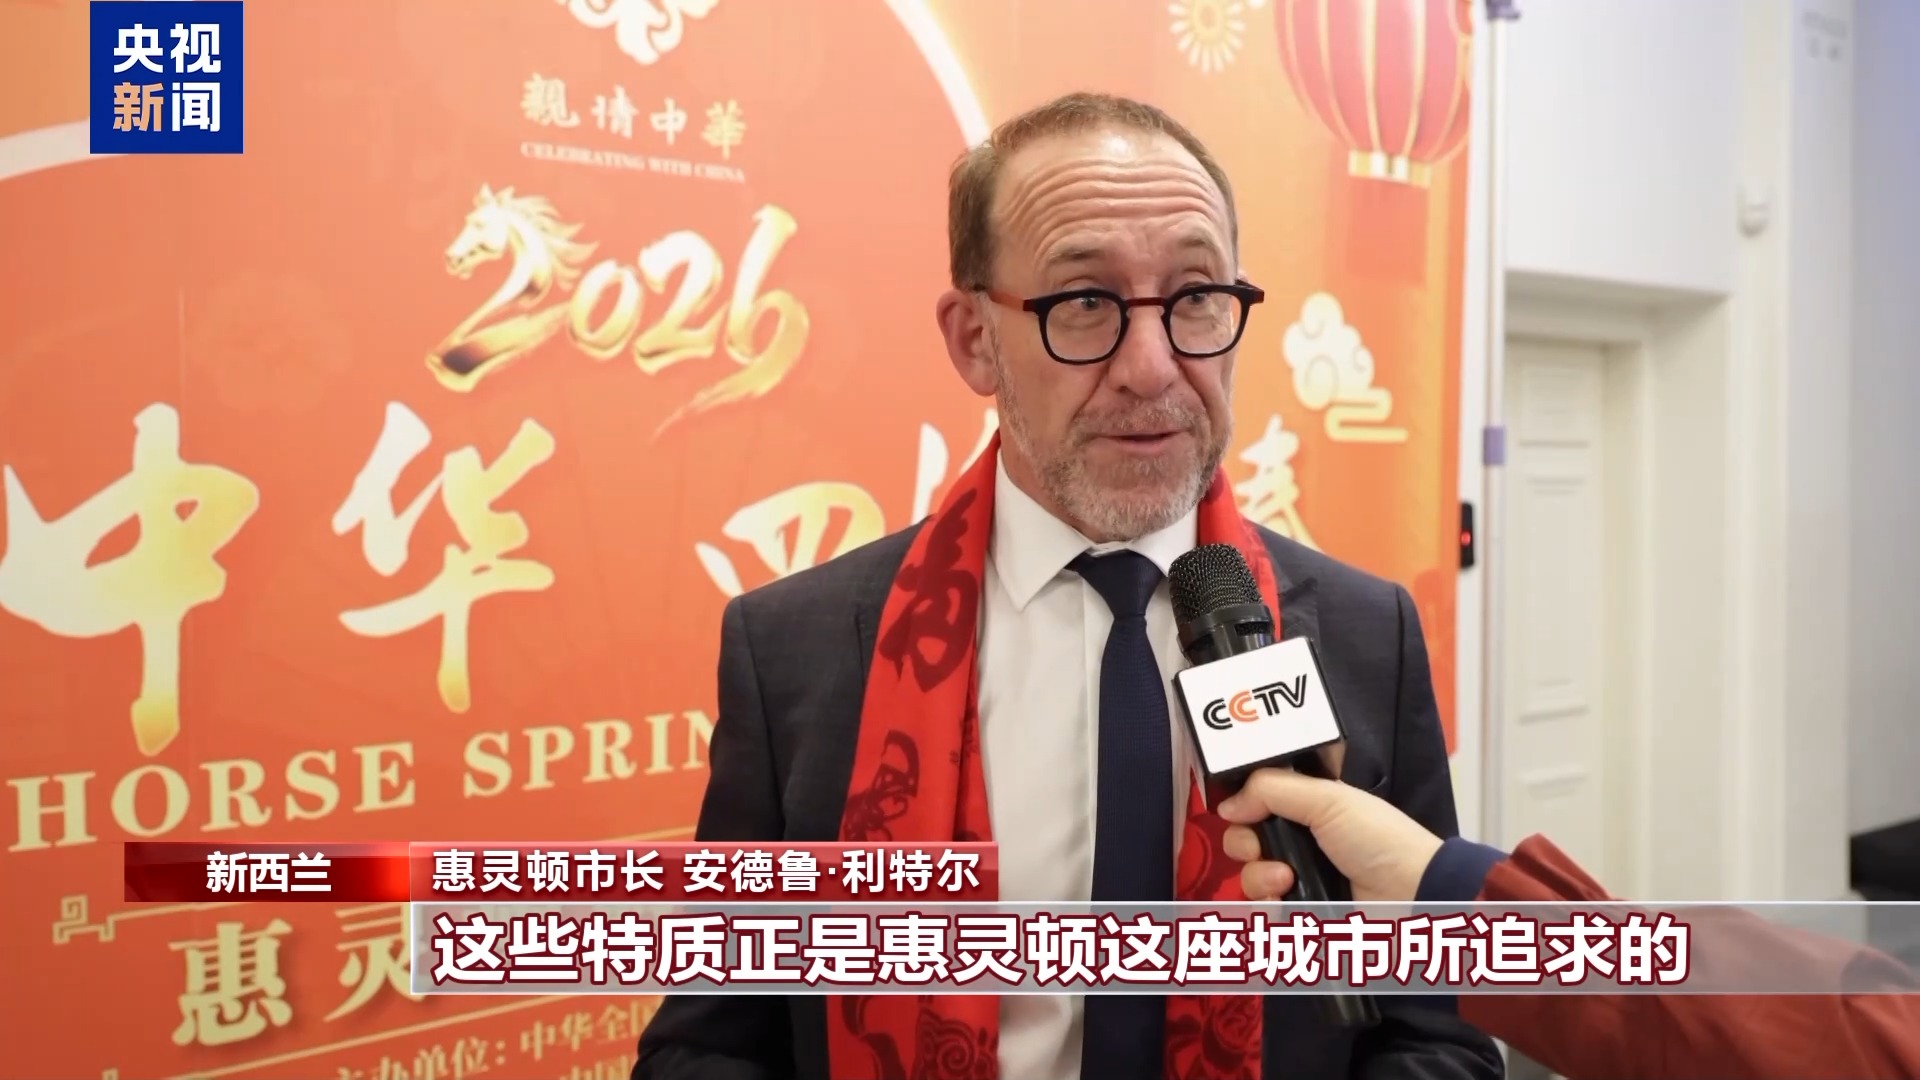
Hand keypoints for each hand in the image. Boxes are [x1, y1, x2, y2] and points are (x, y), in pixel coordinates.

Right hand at [1217, 768, 1442, 902]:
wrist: (1411, 897)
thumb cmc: (1377, 840)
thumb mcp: (1328, 798)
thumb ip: (1272, 789)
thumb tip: (1227, 802)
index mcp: (1309, 810)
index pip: (1258, 805)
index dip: (1244, 807)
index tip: (1242, 810)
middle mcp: (1300, 844)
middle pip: (1245, 842)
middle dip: (1245, 843)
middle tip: (1261, 847)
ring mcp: (1300, 882)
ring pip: (1249, 878)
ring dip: (1258, 876)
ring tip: (1286, 880)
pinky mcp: (1301, 917)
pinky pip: (1265, 912)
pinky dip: (1268, 906)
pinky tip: (1286, 901)